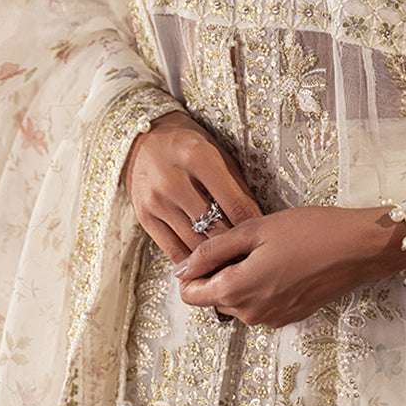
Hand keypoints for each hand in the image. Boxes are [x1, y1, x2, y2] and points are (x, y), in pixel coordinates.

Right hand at [123, 110, 260, 264]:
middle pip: (215, 228)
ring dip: (216, 259)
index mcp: (199, 158)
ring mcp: (157, 201)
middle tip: (251, 258)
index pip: (235, 204)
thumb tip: (256, 221)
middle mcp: (175, 180)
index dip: (252, 226)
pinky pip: (172, 250)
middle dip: (236, 246)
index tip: (262, 238)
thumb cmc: (187, 144)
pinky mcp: (144, 217)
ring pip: (195, 244)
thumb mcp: (217, 153)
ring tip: (233, 265)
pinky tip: (206, 266)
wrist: (142, 140)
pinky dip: (192, 262)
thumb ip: (237, 186)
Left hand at [175, 204, 405, 327]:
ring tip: (270, 250)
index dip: (192, 269)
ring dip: (242, 278)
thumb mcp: (255, 230)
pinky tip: (284, 263)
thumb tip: (182, 268)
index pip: (189, 294)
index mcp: (236, 291)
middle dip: (220, 271)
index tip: (212, 248)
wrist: (359, 248)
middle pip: (213, 297)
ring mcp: (271, 320)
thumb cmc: (310, 232)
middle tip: (248, 242)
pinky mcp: (290, 317)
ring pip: (238, 300)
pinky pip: (260, 304)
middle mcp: (250, 314)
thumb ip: (213, 250)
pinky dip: (262, 285)